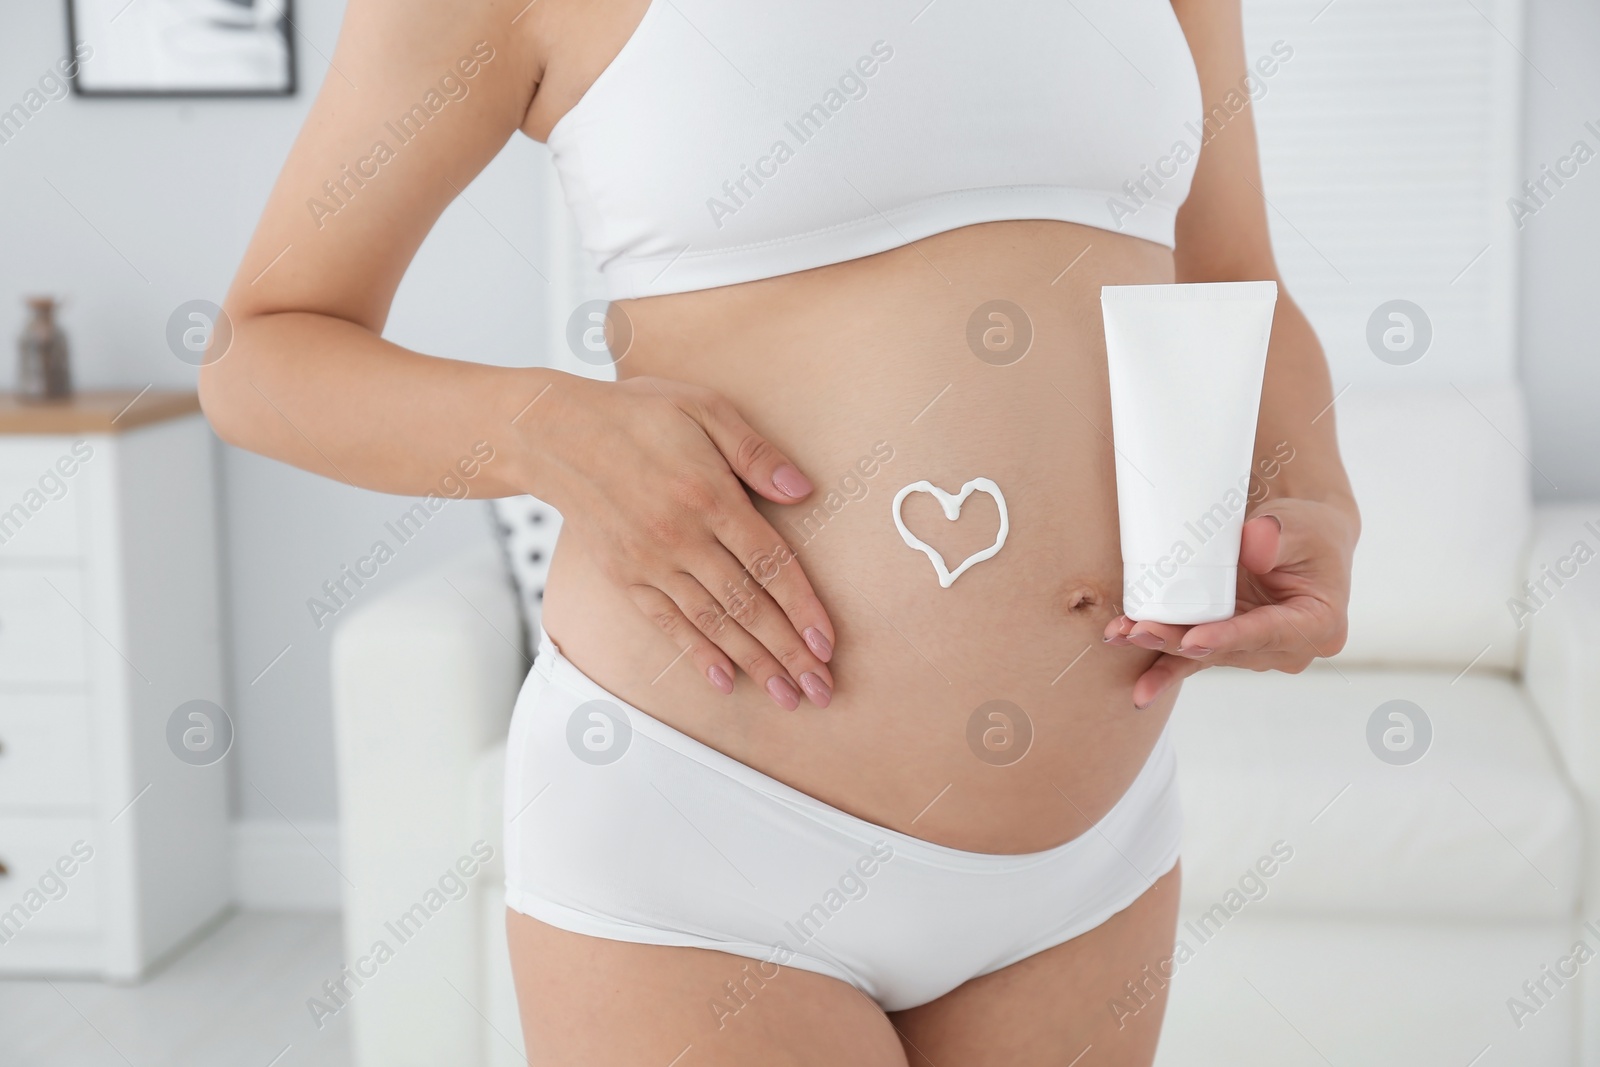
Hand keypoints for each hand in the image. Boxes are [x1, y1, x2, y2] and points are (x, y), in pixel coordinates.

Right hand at [537, 375, 834, 709]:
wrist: (556, 434)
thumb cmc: (638, 415)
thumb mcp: (704, 408)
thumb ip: (755, 453)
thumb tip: (803, 490)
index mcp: (710, 497)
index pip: (770, 564)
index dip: (803, 608)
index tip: (827, 645)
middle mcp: (682, 538)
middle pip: (748, 606)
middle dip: (788, 653)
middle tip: (821, 689)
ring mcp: (651, 562)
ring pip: (712, 623)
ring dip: (754, 664)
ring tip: (786, 695)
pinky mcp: (624, 576)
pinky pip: (668, 623)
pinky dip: (698, 654)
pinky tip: (725, 681)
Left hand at [1102, 498, 1357, 708]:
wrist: (1301, 540)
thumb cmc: (1309, 533)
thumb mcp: (1302, 527)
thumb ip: (1279, 537)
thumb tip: (1253, 546)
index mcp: (1317, 626)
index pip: (1266, 633)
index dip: (1227, 638)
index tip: (1193, 640)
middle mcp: (1284, 649)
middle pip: (1225, 649)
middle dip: (1178, 643)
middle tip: (1140, 631)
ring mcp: (1252, 649)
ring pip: (1201, 654)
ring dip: (1160, 649)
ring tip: (1122, 637)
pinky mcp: (1225, 641)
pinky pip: (1189, 652)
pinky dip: (1159, 655)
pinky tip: (1129, 658)